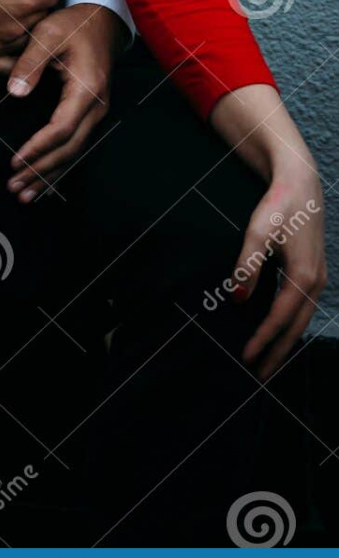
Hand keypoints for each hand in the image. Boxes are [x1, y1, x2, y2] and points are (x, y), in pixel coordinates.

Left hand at [5, 4, 127, 200]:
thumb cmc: (73, 26)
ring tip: (24, 194)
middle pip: (68, 149)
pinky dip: (58, 166)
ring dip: (49, 176)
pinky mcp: (90, 115)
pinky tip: (43, 181)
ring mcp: (96, 114)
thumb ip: (29, 63)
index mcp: (86, 91)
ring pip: (73, 153)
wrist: (102, 22)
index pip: (61, 129)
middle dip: (40, 171)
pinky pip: (75, 147)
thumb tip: (15, 94)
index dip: (38, 148)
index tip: (15, 161)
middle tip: (13, 186)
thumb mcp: (48, 35)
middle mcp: (96, 108)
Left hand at [235, 170, 326, 379]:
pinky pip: (302, 306)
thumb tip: (239, 298)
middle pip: (296, 327)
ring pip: (301, 318)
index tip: (247, 357)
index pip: (280, 317)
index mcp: (303, 275)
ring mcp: (319, 277)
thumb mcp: (258, 231)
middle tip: (259, 376)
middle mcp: (316, 281)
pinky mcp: (314, 271)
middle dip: (278, 352)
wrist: (299, 181)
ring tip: (268, 361)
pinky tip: (277, 330)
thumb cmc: (278, 205)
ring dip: (285, 340)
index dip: (264, 339)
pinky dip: (290, 324)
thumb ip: (247, 264)